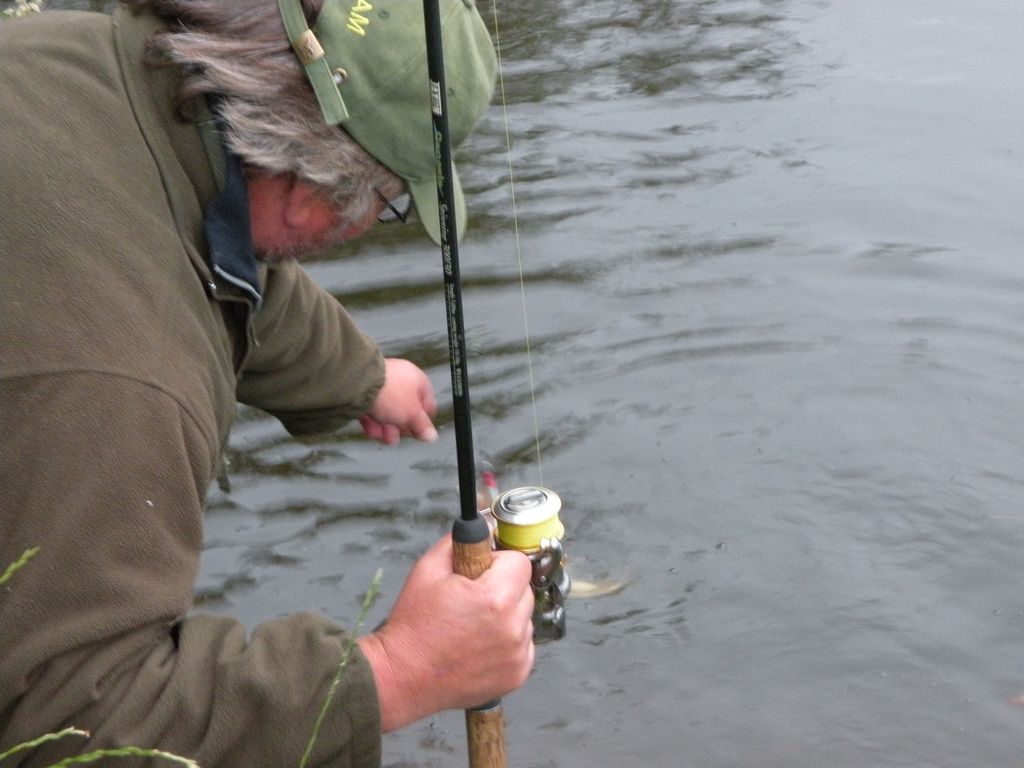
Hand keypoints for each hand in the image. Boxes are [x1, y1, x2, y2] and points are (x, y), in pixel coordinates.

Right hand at [357, 535, 534, 731]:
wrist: (403, 677)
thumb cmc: (413, 626)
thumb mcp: (427, 569)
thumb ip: (460, 541)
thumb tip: (483, 529)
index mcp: (495, 598)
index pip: (519, 562)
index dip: (498, 562)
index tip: (480, 572)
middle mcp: (513, 627)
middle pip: (525, 589)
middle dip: (504, 587)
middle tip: (473, 599)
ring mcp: (518, 654)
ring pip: (525, 618)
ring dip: (507, 615)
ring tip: (473, 625)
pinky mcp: (517, 674)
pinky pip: (523, 645)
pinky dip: (508, 642)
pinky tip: (480, 644)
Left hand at [359, 358, 437, 444]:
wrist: (359, 384)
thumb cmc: (390, 393)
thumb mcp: (412, 414)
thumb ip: (422, 426)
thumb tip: (431, 436)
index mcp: (418, 380)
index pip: (427, 404)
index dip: (423, 422)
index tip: (418, 434)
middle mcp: (401, 379)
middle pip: (405, 410)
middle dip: (401, 428)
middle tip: (397, 437)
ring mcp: (382, 384)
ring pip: (388, 411)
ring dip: (386, 428)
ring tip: (384, 438)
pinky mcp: (365, 390)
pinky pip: (373, 409)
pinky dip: (373, 422)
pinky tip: (372, 431)